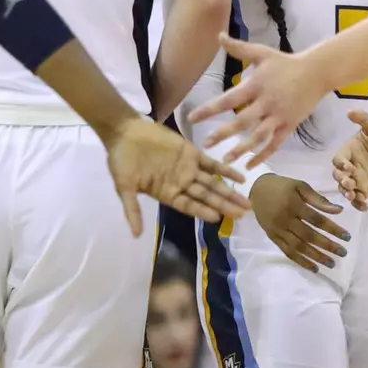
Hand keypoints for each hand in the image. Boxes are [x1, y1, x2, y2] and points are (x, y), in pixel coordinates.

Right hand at [104, 117, 249, 235]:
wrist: (124, 132)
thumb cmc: (121, 161)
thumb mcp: (124, 187)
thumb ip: (132, 210)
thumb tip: (136, 235)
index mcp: (166, 194)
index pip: (189, 206)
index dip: (202, 212)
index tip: (218, 219)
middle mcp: (181, 184)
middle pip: (206, 197)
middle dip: (224, 205)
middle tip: (243, 215)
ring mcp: (188, 168)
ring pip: (212, 182)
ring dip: (229, 191)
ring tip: (246, 202)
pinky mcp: (191, 152)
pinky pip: (212, 163)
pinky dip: (226, 170)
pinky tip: (240, 178)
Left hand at [191, 35, 330, 166]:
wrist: (317, 72)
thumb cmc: (286, 62)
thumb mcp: (262, 52)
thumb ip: (239, 48)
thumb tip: (218, 35)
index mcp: (257, 85)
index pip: (229, 99)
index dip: (210, 110)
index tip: (192, 118)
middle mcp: (267, 102)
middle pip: (242, 121)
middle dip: (223, 134)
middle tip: (205, 144)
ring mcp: (279, 116)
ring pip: (258, 136)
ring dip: (242, 149)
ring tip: (226, 159)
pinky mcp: (289, 125)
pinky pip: (275, 143)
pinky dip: (263, 155)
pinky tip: (250, 165)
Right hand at [250, 174, 348, 271]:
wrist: (256, 190)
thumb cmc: (282, 186)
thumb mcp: (300, 186)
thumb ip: (318, 199)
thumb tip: (338, 211)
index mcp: (294, 205)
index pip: (317, 220)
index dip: (333, 229)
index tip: (347, 237)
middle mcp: (285, 220)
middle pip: (309, 236)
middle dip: (328, 246)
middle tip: (343, 253)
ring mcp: (278, 231)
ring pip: (299, 247)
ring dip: (316, 257)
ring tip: (331, 263)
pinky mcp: (273, 238)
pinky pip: (287, 252)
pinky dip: (301, 261)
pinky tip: (314, 268)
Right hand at [331, 110, 367, 210]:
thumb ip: (364, 119)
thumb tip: (350, 111)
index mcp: (348, 152)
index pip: (338, 160)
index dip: (341, 164)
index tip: (349, 166)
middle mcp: (349, 167)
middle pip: (339, 176)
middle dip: (342, 181)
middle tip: (349, 183)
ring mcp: (356, 179)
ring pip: (346, 189)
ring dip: (347, 194)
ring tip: (352, 196)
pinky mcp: (365, 188)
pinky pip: (359, 199)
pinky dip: (359, 204)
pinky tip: (365, 207)